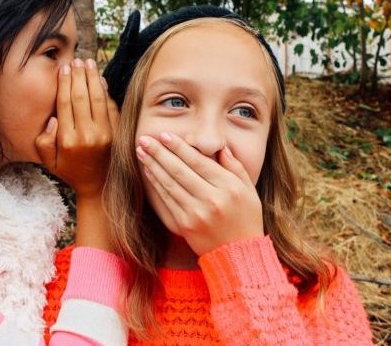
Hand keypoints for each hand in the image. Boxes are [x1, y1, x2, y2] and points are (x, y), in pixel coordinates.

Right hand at [35, 58, 118, 199]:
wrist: (99, 187)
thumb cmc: (71, 171)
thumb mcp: (49, 162)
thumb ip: (44, 141)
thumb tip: (53, 119)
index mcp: (68, 140)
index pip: (65, 104)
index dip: (64, 83)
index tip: (64, 69)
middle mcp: (88, 135)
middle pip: (81, 97)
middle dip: (78, 76)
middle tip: (76, 60)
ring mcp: (106, 134)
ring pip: (98, 98)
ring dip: (93, 78)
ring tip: (88, 63)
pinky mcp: (117, 133)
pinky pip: (111, 107)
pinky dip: (106, 92)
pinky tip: (100, 80)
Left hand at [135, 132, 263, 255]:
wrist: (238, 254)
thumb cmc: (246, 219)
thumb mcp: (249, 191)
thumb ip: (235, 167)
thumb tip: (220, 146)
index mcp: (229, 188)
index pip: (199, 162)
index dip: (179, 147)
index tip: (164, 135)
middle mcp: (212, 200)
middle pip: (180, 171)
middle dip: (160, 152)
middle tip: (144, 139)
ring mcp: (196, 213)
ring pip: (170, 184)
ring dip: (153, 165)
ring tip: (141, 151)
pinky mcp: (185, 225)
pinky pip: (167, 199)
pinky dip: (156, 184)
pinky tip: (148, 171)